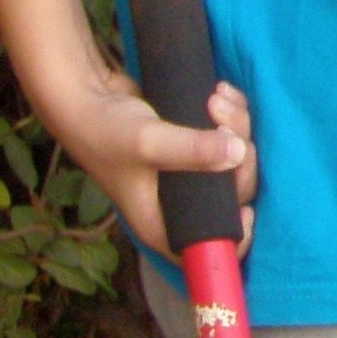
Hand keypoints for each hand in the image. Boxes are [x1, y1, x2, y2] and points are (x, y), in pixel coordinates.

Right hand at [41, 67, 258, 265]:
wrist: (89, 96)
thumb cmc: (106, 132)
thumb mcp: (147, 142)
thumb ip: (190, 150)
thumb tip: (237, 153)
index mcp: (166, 221)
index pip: (209, 248)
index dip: (235, 235)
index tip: (247, 208)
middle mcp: (184, 201)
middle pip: (234, 190)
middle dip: (239, 150)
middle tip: (219, 117)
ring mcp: (193, 171)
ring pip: (238, 156)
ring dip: (236, 122)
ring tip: (215, 95)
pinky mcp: (197, 143)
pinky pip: (230, 132)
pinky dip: (232, 111)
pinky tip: (219, 90)